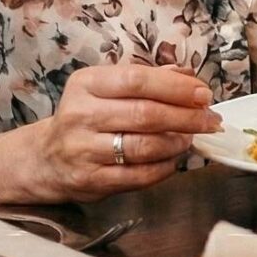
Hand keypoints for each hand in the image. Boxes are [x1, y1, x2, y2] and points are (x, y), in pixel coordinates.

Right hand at [0, 63, 219, 204]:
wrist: (45, 158)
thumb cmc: (86, 116)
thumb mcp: (106, 88)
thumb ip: (147, 79)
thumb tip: (188, 75)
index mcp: (87, 83)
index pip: (138, 80)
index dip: (177, 87)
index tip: (203, 94)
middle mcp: (81, 114)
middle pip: (145, 114)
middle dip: (186, 117)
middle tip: (210, 119)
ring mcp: (83, 150)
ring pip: (144, 147)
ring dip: (177, 142)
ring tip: (191, 138)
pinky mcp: (90, 181)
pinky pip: (138, 176)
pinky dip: (164, 168)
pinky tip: (173, 159)